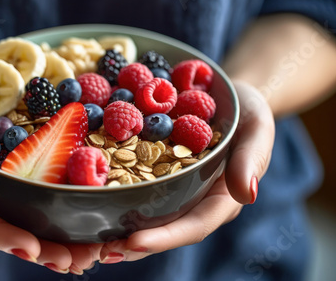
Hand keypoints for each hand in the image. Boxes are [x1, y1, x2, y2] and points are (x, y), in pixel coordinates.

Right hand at [0, 82, 100, 273]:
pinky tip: (86, 219)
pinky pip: (36, 195)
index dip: (2, 236)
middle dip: (43, 248)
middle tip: (76, 261)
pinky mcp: (11, 177)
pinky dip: (60, 209)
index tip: (30, 247)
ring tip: (90, 252)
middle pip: (9, 230)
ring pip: (27, 219)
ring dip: (59, 237)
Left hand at [97, 81, 274, 262]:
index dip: (164, 238)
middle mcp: (195, 199)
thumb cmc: (249, 113)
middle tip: (101, 251)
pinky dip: (114, 195)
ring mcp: (175, 187)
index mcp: (221, 198)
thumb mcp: (257, 130)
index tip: (133, 243)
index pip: (194, 226)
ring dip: (118, 228)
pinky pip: (136, 186)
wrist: (227, 95)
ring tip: (88, 240)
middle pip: (164, 229)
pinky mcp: (158, 170)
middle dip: (133, 244)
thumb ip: (251, 160)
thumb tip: (248, 194)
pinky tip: (90, 196)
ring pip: (146, 214)